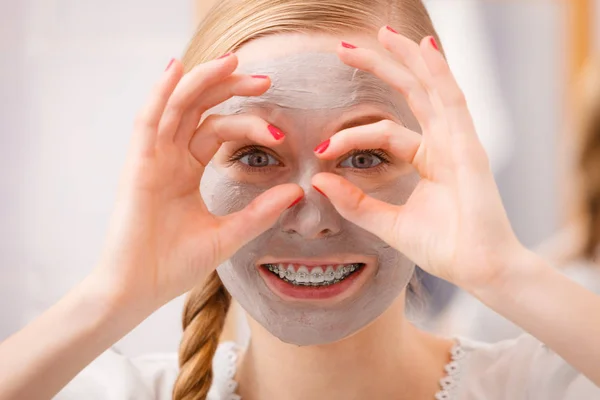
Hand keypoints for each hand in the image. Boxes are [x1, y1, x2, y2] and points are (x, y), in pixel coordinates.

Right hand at [95, 55, 301, 308]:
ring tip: (234, 63)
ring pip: (177, 106)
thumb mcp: (228, 235)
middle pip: (199, 109)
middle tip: (264, 80)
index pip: (217, 131)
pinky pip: (147, 120)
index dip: (248, 124)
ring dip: (203, 81)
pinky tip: (178, 69)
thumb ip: (260, 212)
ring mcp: (151, 159)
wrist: (138, 291)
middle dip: (230, 89)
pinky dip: (160, 93)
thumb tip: (298, 190)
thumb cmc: (174, 265)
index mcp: (186, 171)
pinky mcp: (137, 165)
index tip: (281, 134)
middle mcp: (169, 158)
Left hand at [312, 27, 523, 289]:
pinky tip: (423, 48)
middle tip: (344, 49)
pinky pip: (452, 101)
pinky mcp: (469, 147)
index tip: (321, 149)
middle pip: (409, 94)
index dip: (352, 136)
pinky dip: (439, 73)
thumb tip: (317, 179)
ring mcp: (458, 141)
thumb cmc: (443, 248)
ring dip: (406, 59)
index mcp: (429, 158)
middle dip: (380, 68)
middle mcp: (444, 143)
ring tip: (382, 33)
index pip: (384, 132)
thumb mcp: (387, 223)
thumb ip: (354, 202)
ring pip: (430, 88)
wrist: (479, 270)